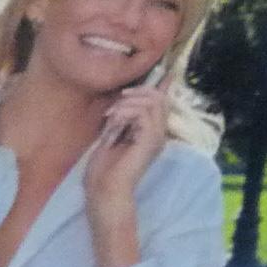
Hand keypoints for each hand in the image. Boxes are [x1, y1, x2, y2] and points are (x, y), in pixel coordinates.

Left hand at [82, 85, 168, 266]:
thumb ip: (122, 119)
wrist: (104, 192)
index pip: (163, 102)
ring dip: (128, 103)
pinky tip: (114, 121)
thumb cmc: (104, 170)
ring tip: (111, 116)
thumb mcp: (112, 137)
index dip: (159, 86)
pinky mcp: (150, 140)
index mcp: (152, 133)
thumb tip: (124, 99)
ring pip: (153, 102)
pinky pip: (145, 114)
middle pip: (159, 98)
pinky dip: (127, 112)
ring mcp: (157, 137)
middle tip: (116, 103)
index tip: (153, 75)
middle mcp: (159, 133)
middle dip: (137, 93)